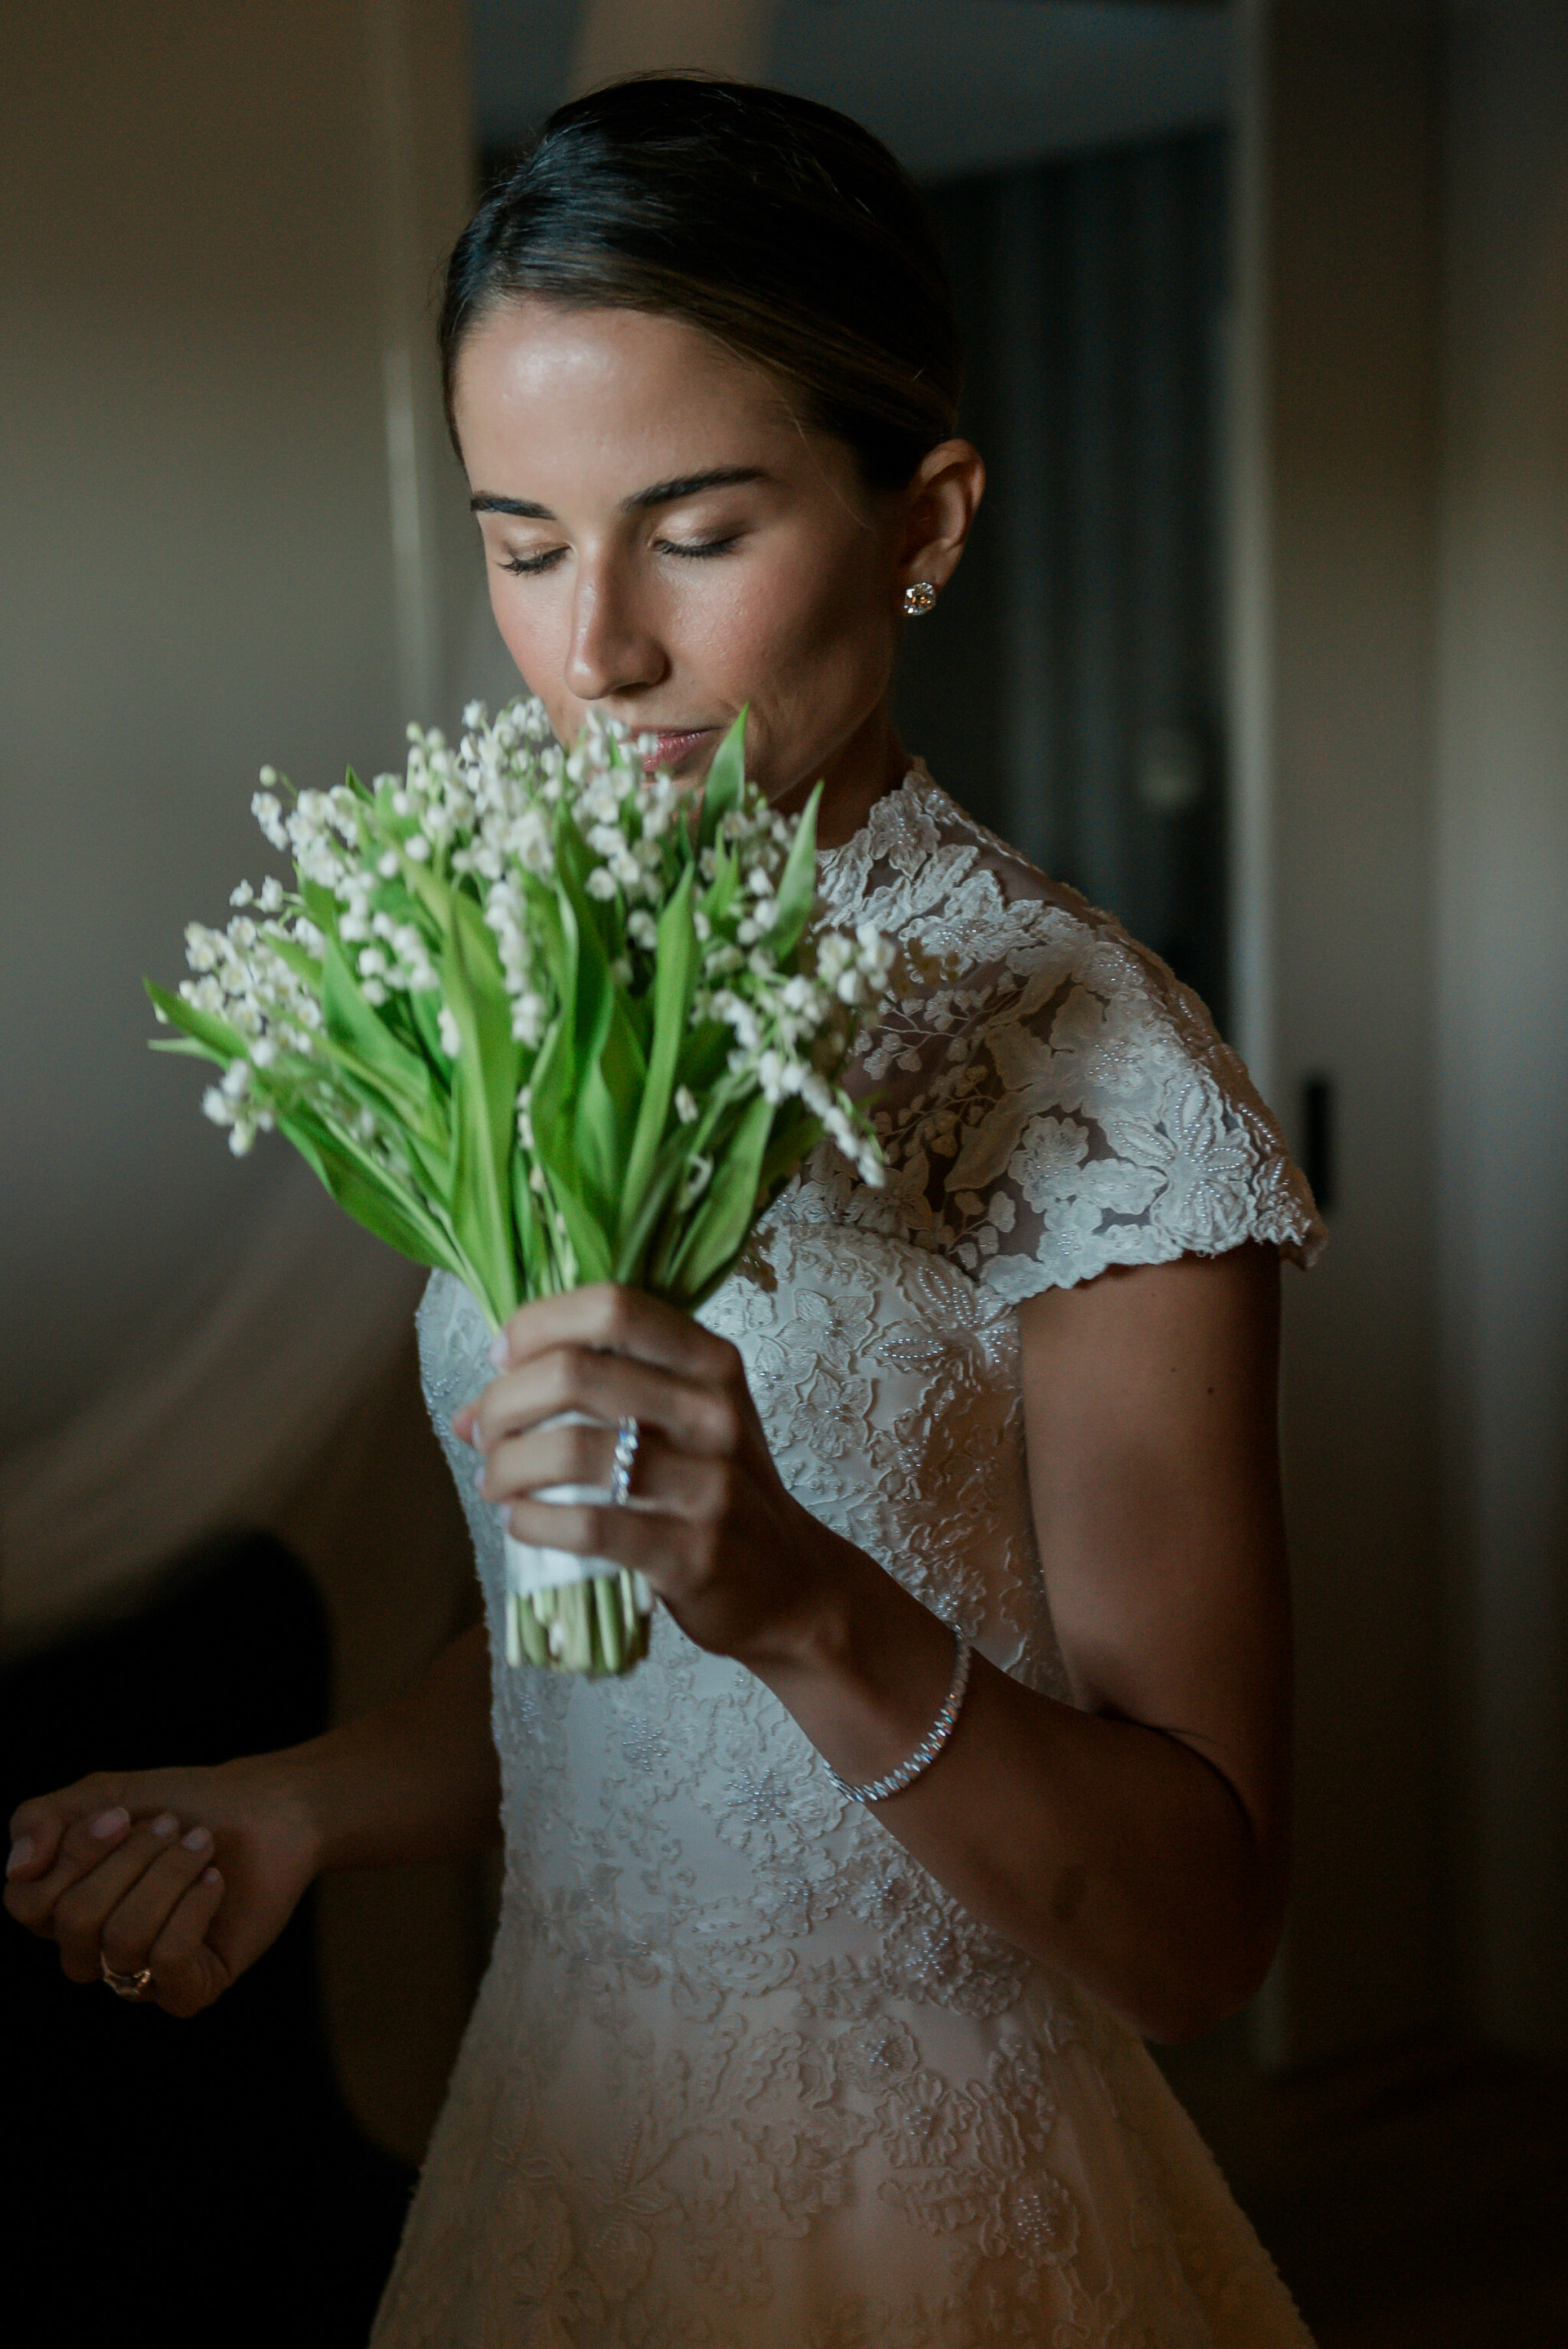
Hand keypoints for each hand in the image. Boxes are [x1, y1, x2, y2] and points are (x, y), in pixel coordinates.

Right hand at [5, 1756, 321, 2018]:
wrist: (269, 1808)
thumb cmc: (186, 1802)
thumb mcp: (105, 1795)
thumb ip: (42, 1819)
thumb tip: (17, 1869)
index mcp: (63, 1906)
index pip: (28, 1903)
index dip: (74, 1854)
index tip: (122, 1814)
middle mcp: (93, 1950)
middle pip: (76, 1920)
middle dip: (133, 1859)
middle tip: (173, 1826)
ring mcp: (140, 1976)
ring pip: (124, 1939)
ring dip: (170, 1875)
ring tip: (201, 1846)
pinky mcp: (189, 1989)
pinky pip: (168, 1961)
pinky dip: (195, 1906)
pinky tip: (215, 1882)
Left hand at [458, 1283, 854, 1667]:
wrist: (790, 1583)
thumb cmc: (717, 1489)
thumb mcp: (679, 1424)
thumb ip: (592, 1400)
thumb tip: (470, 1414)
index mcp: (711, 1363)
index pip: (614, 1307)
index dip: (540, 1323)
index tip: (500, 1357)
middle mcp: (714, 1412)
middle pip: (578, 1373)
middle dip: (506, 1401)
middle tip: (485, 1432)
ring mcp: (708, 1483)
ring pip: (573, 1451)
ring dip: (508, 1465)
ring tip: (494, 1482)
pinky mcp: (691, 1552)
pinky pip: (589, 1526)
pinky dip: (534, 1521)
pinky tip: (520, 1522)